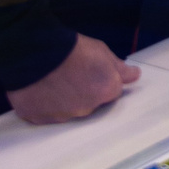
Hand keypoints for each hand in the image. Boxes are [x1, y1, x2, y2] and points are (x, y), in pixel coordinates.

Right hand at [6, 34, 139, 124]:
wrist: (34, 53)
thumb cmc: (71, 48)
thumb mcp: (101, 51)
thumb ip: (119, 67)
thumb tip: (135, 76)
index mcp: (105, 91)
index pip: (111, 91)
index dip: (103, 80)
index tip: (92, 71)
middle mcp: (86, 109)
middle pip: (89, 103)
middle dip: (84, 91)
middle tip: (71, 74)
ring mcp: (62, 116)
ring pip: (67, 110)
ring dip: (63, 99)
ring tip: (52, 79)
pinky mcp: (39, 119)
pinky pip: (45, 113)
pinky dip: (44, 104)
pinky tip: (38, 88)